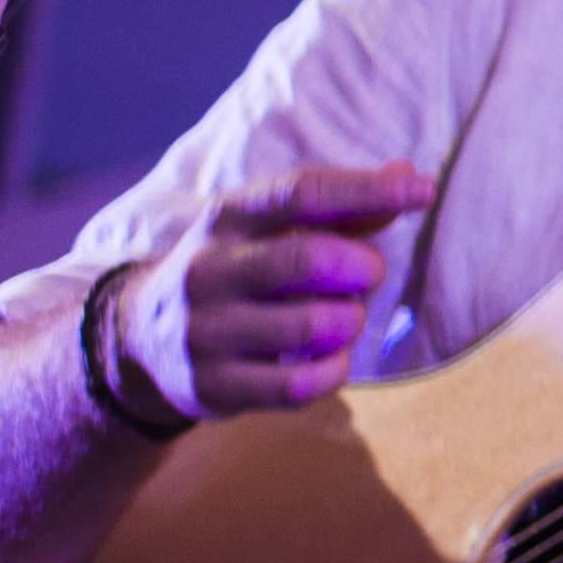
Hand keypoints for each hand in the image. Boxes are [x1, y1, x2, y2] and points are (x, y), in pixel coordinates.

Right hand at [156, 163, 435, 416]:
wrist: (138, 341)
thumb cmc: (237, 271)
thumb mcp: (269, 229)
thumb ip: (341, 208)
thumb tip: (410, 176)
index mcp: (227, 218)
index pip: (301, 193)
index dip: (367, 190)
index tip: (424, 192)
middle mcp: (209, 270)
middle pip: (313, 260)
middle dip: (363, 269)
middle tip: (365, 276)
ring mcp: (206, 331)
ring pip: (317, 325)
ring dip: (351, 322)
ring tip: (339, 319)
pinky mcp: (212, 386)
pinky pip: (302, 384)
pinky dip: (334, 372)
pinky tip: (327, 360)